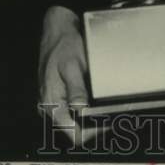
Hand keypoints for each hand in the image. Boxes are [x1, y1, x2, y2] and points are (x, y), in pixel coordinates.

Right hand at [38, 6, 107, 147]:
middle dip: (95, 127)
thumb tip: (81, 110)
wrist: (56, 30)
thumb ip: (76, 89)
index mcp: (51, 102)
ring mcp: (54, 102)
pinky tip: (97, 102)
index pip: (73, 133)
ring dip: (91, 119)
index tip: (109, 124)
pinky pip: (73, 110)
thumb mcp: (72, 65)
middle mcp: (50, 107)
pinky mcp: (59, 96)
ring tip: (107, 110)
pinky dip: (86, 110)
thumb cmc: (64, 45)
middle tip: (114, 118)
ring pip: (75, 121)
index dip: (92, 133)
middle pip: (75, 130)